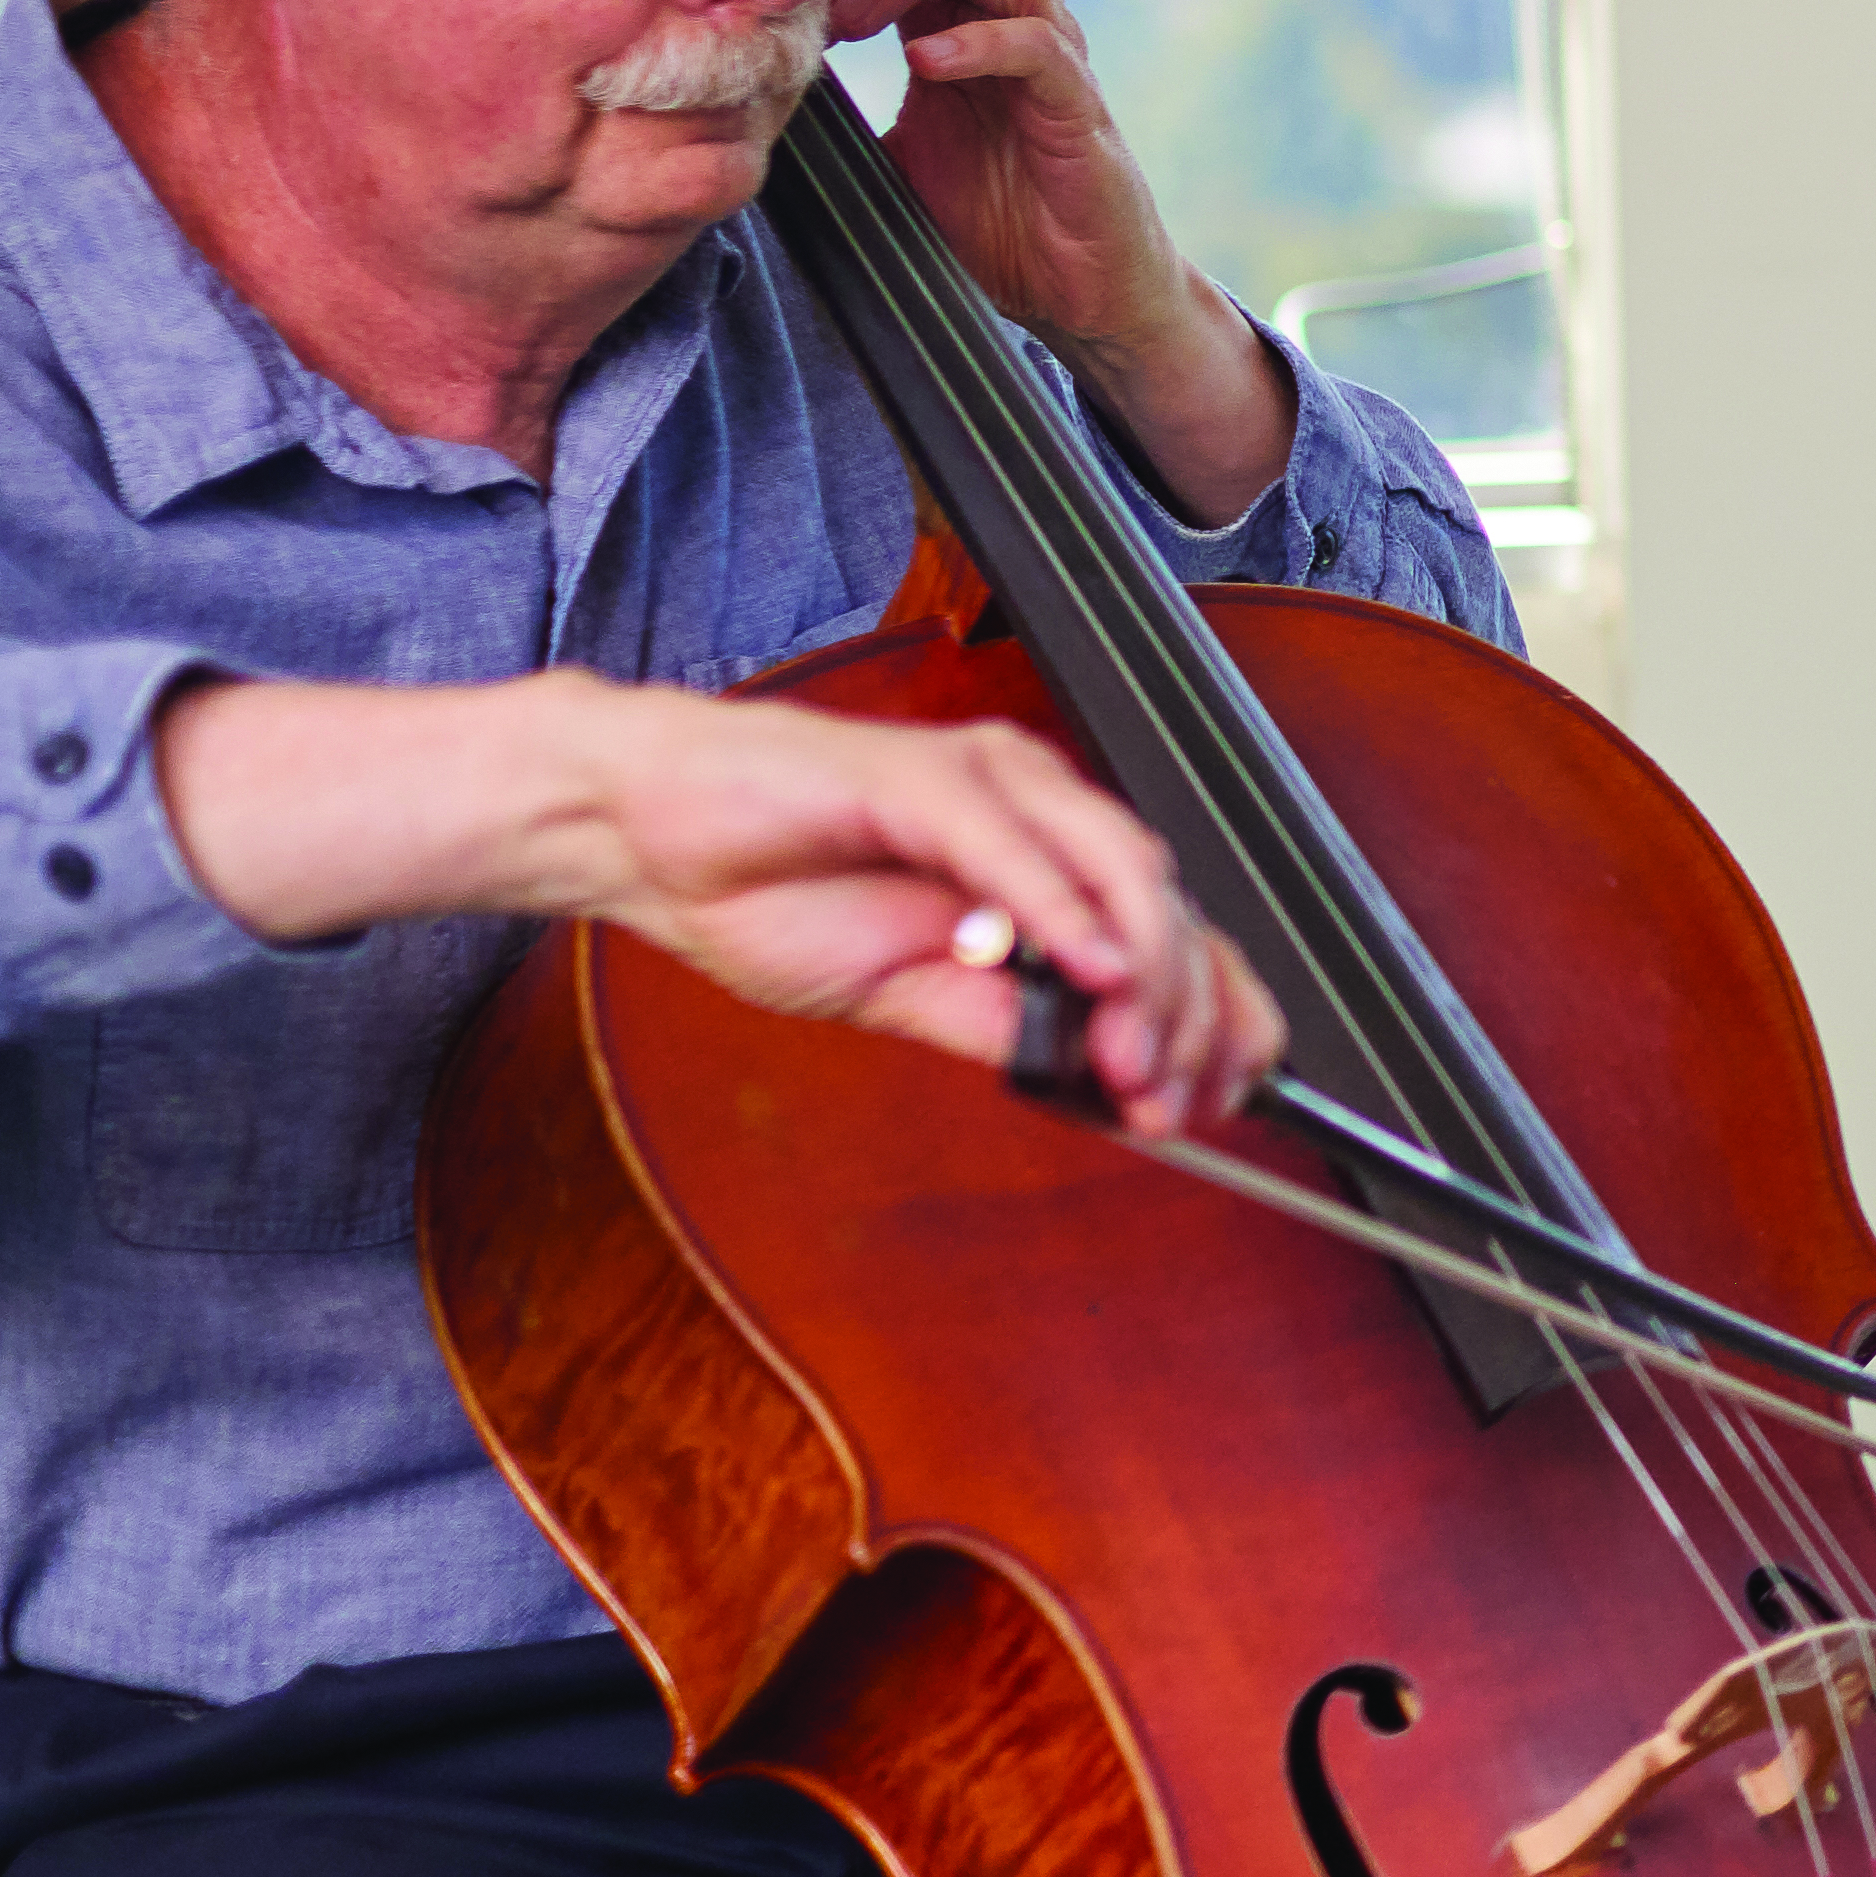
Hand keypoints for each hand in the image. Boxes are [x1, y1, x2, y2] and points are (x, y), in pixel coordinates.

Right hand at [160, 670, 1286, 1139]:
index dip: (1214, 1011)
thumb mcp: (906, 998)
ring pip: (1114, 869)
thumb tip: (1098, 1085)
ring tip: (1141, 1058)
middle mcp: (1038, 805)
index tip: (1226, 1096)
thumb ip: (999, 1027)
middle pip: (1165, 903)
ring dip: (1141, 971)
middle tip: (1179, 1100)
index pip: (1166, 929)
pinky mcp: (920, 777)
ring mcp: (987, 781)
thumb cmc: (770, 891)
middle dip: (1190, 1011)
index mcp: (1045, 854)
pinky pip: (1012, 843)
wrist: (649, 835)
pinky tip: (1086, 967)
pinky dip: (1058, 907)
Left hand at [829, 0, 1287, 521]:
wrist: (1080, 296)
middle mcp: (1012, 23)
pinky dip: (981, 42)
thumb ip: (839, 116)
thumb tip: (743, 100)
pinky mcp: (1081, 111)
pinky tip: (927, 63)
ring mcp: (1053, 59)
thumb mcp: (889, 159)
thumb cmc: (992, 225)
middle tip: (817, 0)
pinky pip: (1041, 47)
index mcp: (963, 25)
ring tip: (860, 20)